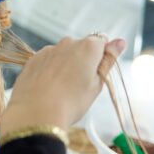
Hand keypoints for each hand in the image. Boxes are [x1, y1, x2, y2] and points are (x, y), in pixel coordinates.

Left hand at [0, 36, 125, 135]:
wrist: (36, 112)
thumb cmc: (72, 102)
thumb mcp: (97, 83)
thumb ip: (108, 60)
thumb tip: (120, 41)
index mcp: (88, 47)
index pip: (102, 40)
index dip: (101, 55)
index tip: (97, 71)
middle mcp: (68, 42)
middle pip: (81, 46)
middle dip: (82, 60)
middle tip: (80, 84)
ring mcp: (49, 49)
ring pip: (62, 54)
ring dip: (65, 64)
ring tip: (62, 89)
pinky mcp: (33, 58)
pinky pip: (47, 60)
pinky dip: (49, 69)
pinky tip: (48, 87)